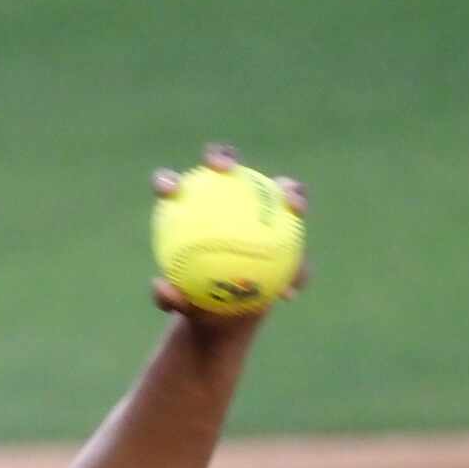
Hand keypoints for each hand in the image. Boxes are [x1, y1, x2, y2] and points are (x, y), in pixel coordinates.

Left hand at [150, 142, 307, 324]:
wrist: (225, 312)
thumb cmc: (197, 303)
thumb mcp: (181, 307)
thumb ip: (169, 300)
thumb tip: (164, 288)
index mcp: (187, 212)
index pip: (172, 187)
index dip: (167, 180)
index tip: (171, 190)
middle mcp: (222, 197)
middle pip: (222, 163)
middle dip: (221, 155)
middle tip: (226, 171)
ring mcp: (257, 205)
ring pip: (276, 187)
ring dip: (290, 189)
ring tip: (294, 205)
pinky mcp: (285, 223)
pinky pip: (298, 229)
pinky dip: (302, 244)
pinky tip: (305, 254)